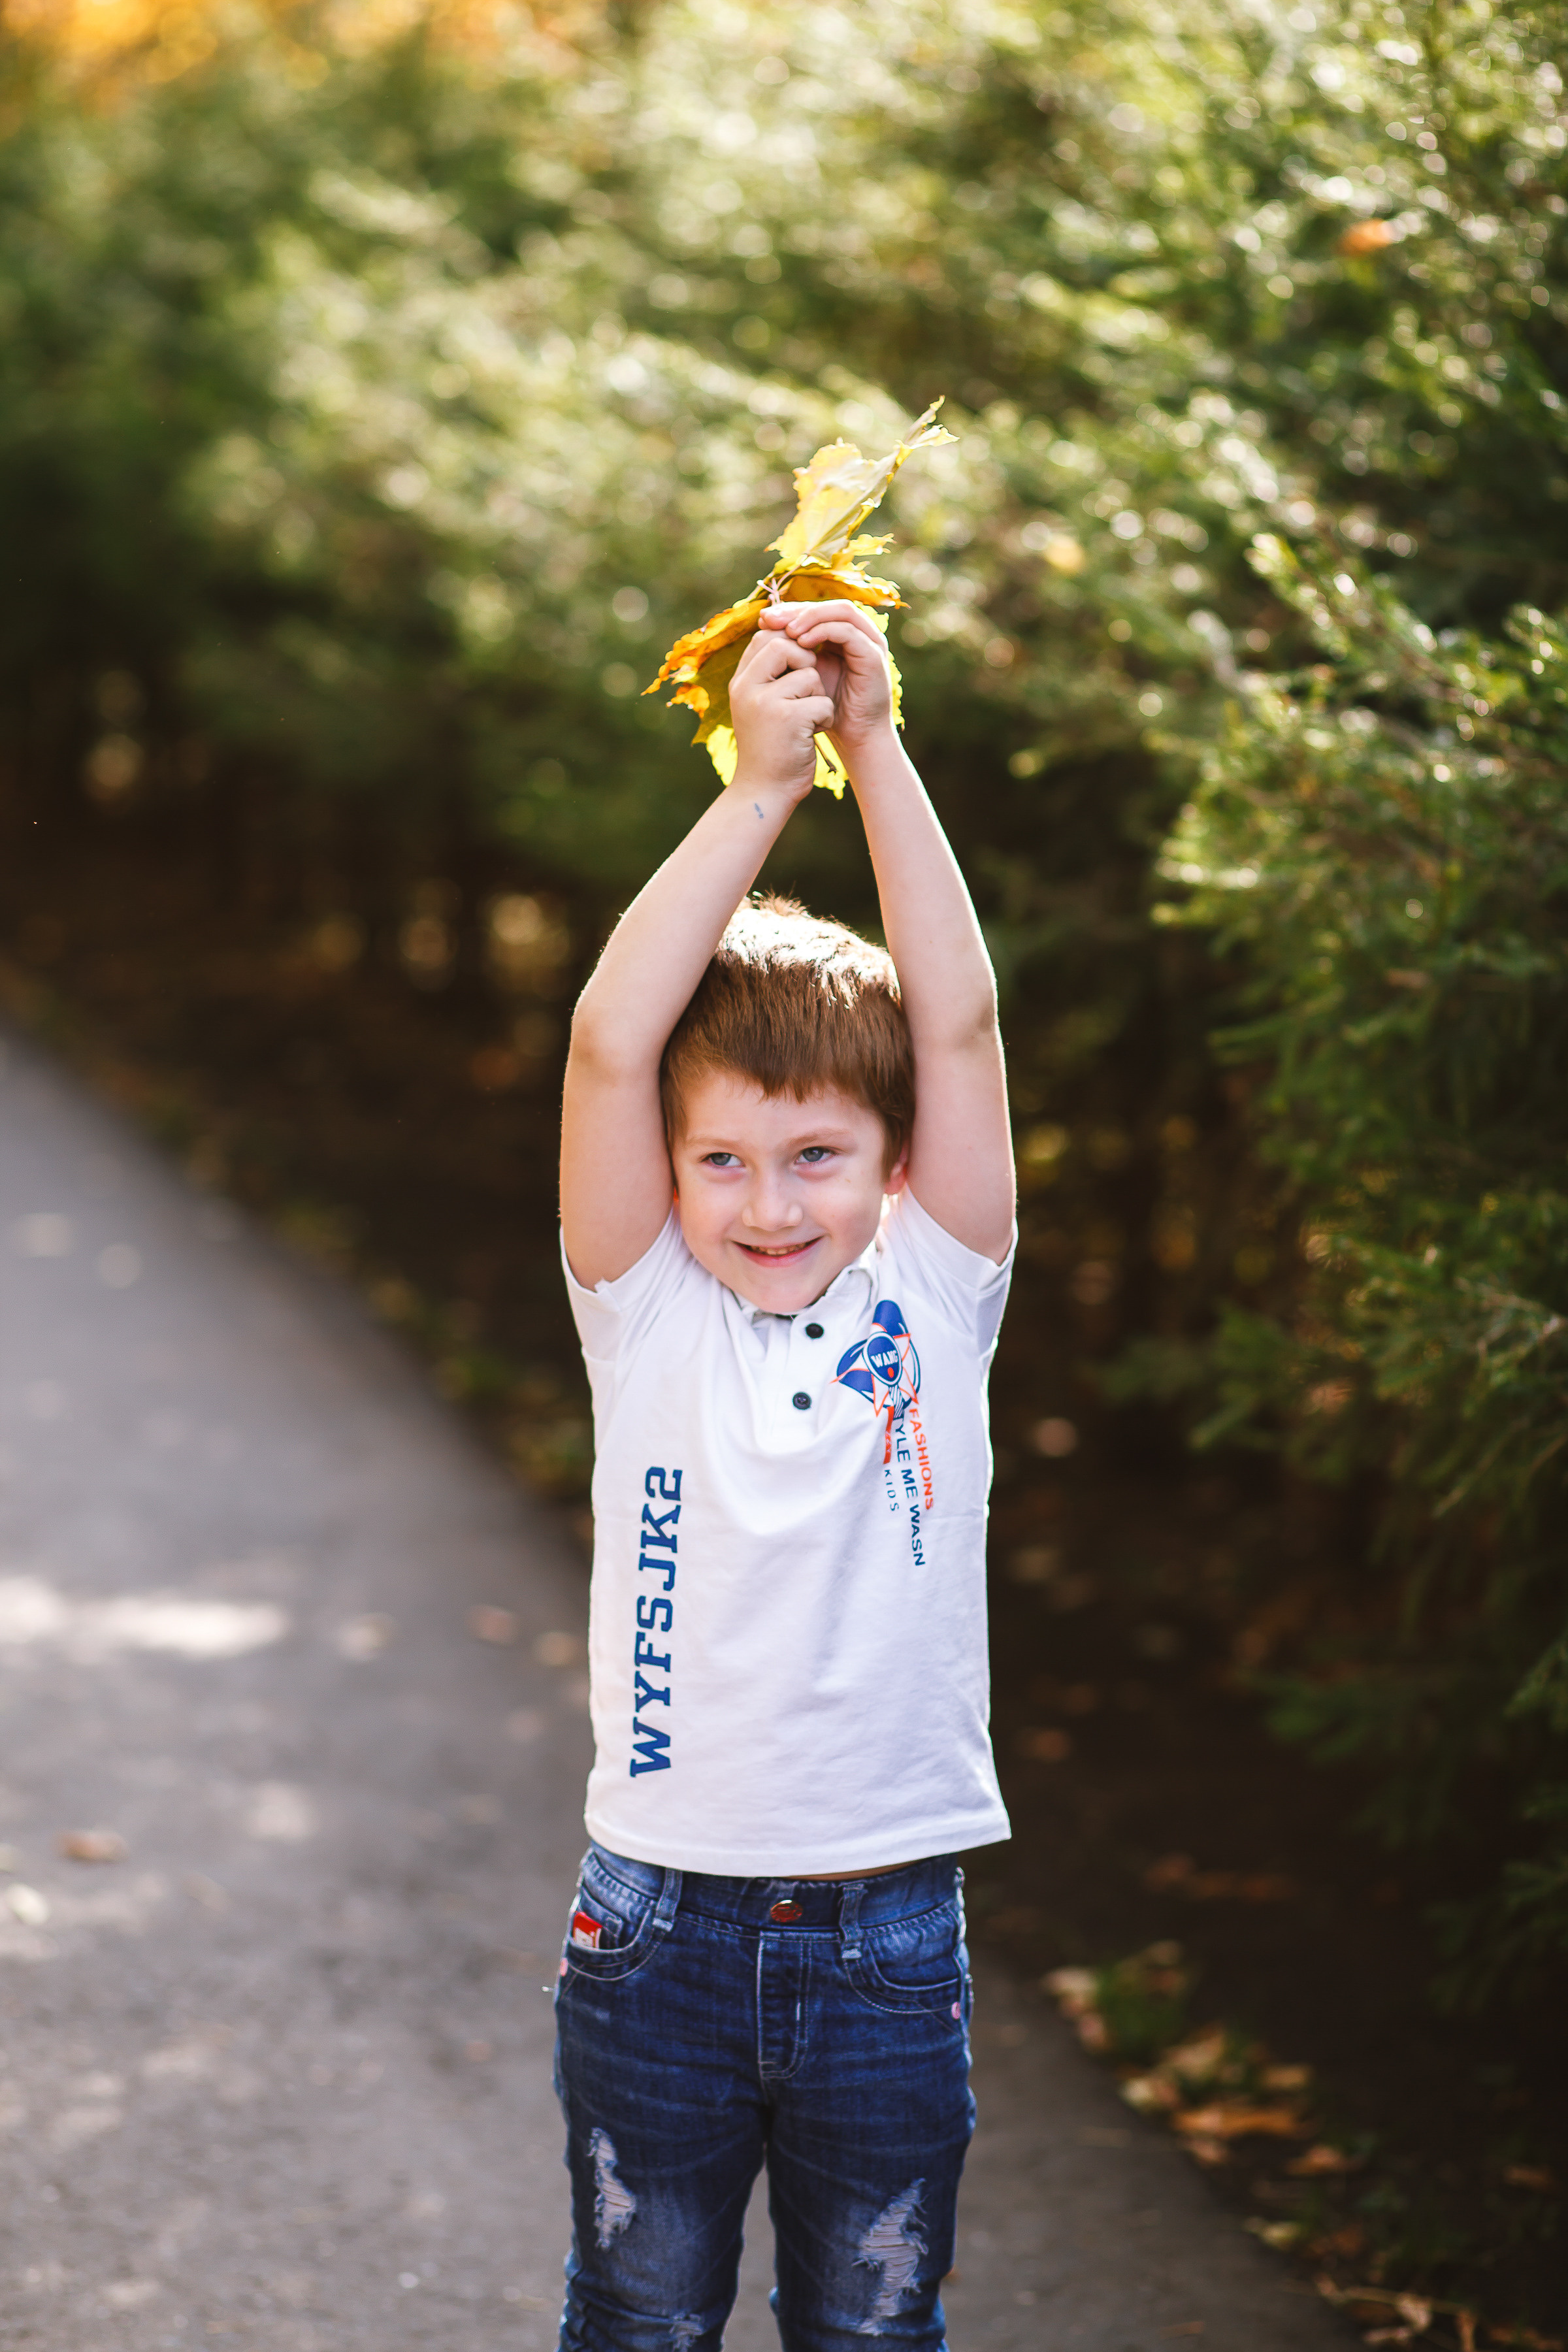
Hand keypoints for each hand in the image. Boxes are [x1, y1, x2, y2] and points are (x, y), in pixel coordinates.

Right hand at [728, 624, 836, 800]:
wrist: (764, 792)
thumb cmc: (769, 749)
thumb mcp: (759, 707)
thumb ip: (768, 677)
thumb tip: (789, 640)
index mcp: (740, 683)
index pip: (764, 637)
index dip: (789, 642)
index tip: (801, 665)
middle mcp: (747, 688)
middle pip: (785, 645)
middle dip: (806, 662)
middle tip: (808, 690)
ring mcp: (765, 702)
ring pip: (810, 674)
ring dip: (818, 696)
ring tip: (807, 720)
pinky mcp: (789, 719)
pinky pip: (823, 702)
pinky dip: (825, 718)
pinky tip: (812, 736)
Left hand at [758, 600, 894, 760]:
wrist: (855, 738)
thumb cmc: (828, 709)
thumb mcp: (803, 675)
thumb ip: (791, 651)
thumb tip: (763, 626)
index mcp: (844, 636)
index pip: (816, 609)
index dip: (790, 610)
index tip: (763, 620)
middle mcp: (860, 634)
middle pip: (828, 605)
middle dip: (797, 610)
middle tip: (769, 619)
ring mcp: (870, 642)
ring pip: (841, 611)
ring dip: (811, 617)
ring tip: (787, 630)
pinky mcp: (873, 655)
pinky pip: (848, 631)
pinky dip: (824, 631)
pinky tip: (802, 643)